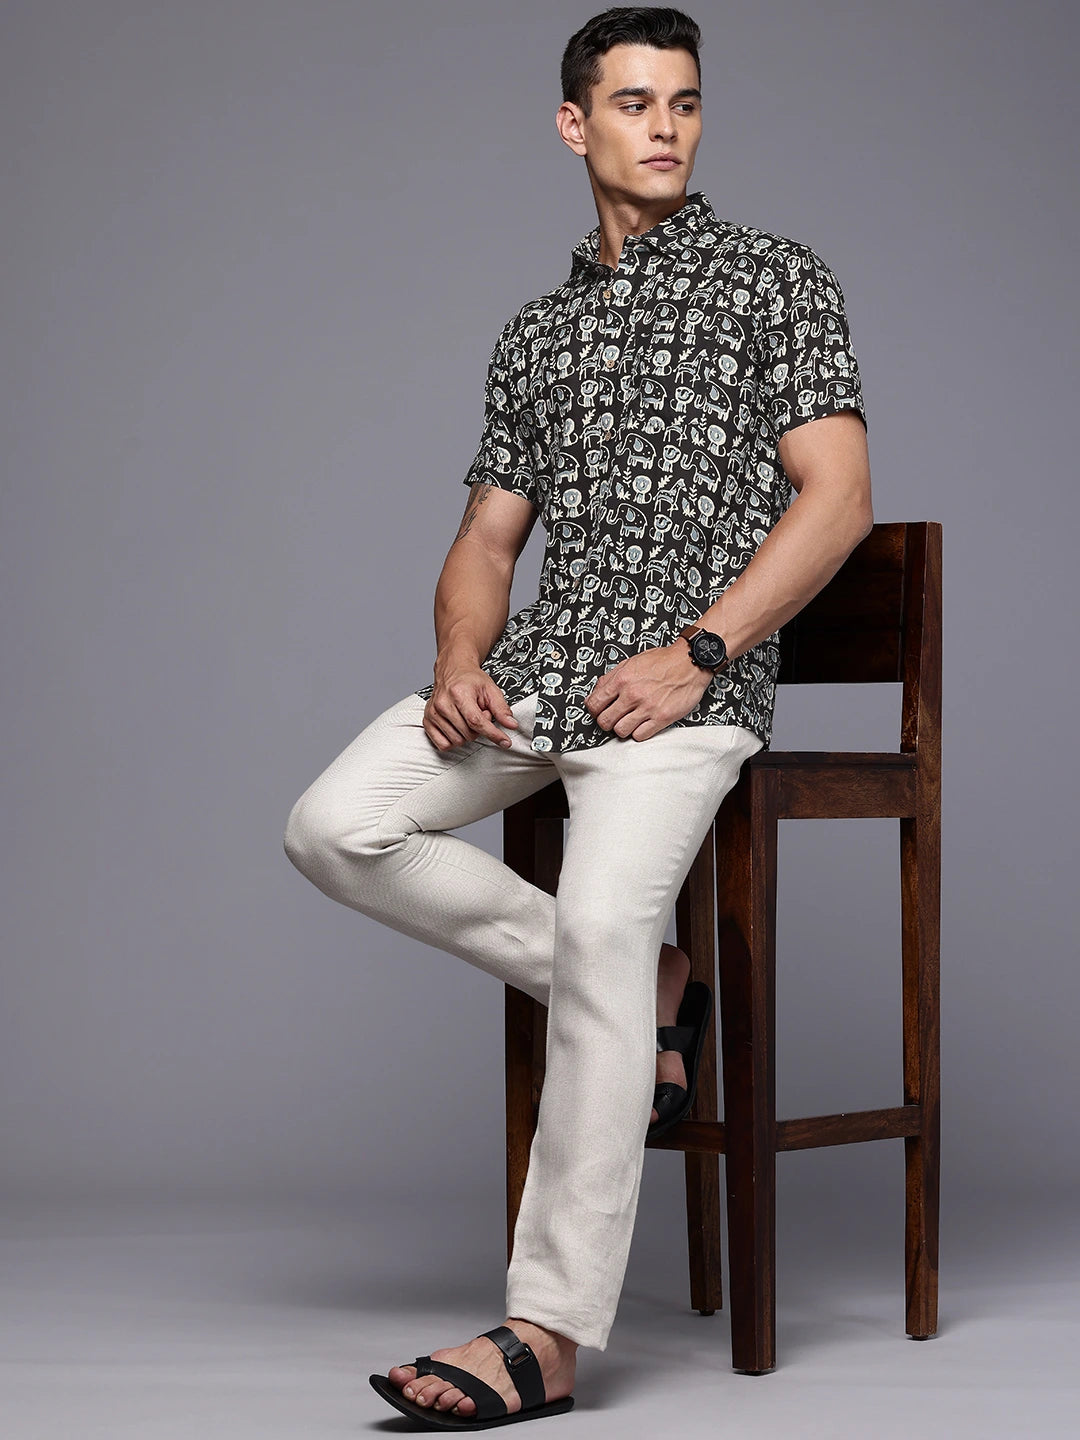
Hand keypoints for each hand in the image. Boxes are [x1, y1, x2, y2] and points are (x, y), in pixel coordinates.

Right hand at [424, 659, 518, 751]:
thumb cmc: (470, 680)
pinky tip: (458, 727)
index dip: (492, 734)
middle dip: (480, 728)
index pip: (476, 722)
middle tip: (480, 713)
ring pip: (457, 741)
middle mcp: (443, 704)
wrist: (452, 671)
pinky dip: (454, 741)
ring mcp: (433, 713)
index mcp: (459, 694)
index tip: (504, 742)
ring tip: (468, 718)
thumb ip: (502, 709)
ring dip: (467, 734)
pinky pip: (443, 745)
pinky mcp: (427, 721)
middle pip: (468, 734)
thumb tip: (511, 725)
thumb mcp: (490, 689)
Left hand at [584, 641, 713, 740]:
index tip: (598, 711)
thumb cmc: (664, 661)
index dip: (594, 710)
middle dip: (606, 721)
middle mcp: (633, 694)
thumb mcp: (632, 661)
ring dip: (622, 728)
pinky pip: (640, 736)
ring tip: (628, 721)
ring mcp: (647, 707)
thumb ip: (612, 676)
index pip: (595, 704)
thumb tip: (597, 690)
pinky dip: (638, 733)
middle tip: (612, 718)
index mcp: (622, 679)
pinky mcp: (662, 718)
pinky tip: (641, 724)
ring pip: (620, 731)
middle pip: (605, 721)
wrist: (690, 662)